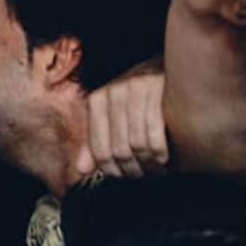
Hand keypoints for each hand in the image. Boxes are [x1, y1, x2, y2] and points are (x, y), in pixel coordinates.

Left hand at [75, 60, 167, 178]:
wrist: (164, 68)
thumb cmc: (136, 99)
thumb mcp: (112, 117)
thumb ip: (96, 143)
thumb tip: (81, 170)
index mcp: (96, 101)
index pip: (100, 150)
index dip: (113, 171)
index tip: (126, 177)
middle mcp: (112, 92)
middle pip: (119, 150)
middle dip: (134, 170)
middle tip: (145, 176)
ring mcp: (135, 88)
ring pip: (137, 144)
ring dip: (149, 165)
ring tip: (157, 170)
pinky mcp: (157, 86)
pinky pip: (155, 131)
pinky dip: (160, 152)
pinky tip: (165, 158)